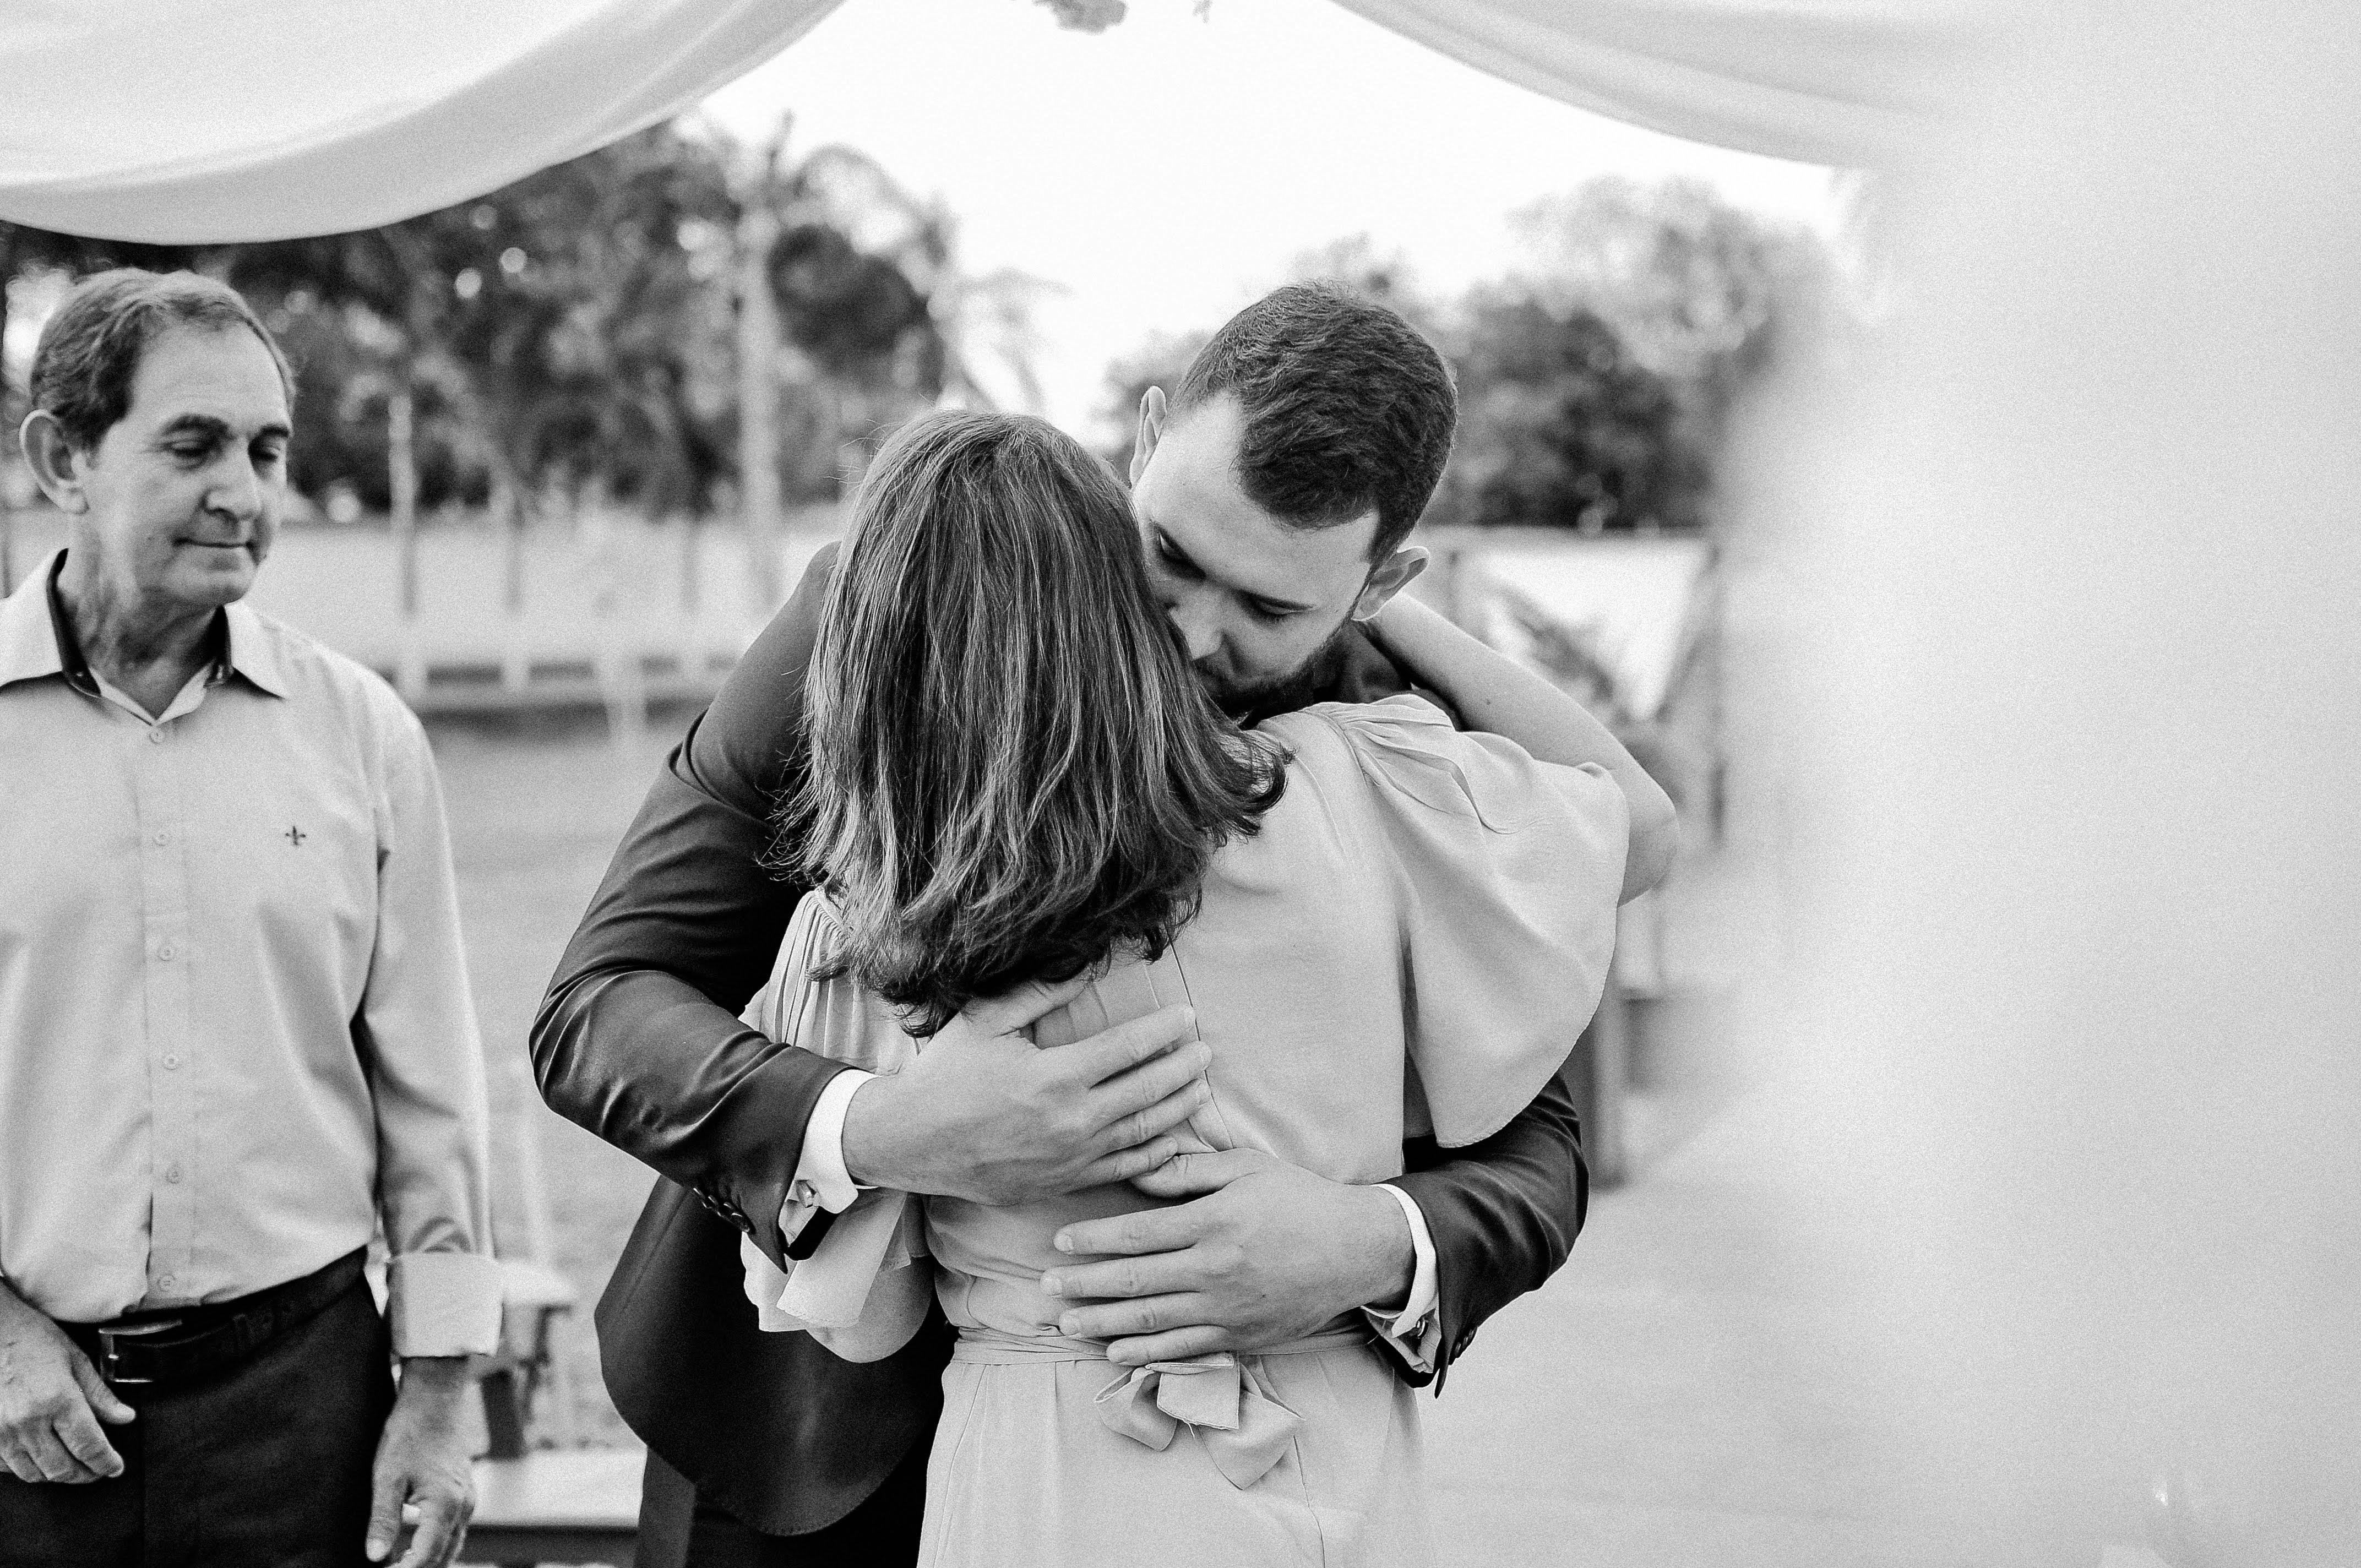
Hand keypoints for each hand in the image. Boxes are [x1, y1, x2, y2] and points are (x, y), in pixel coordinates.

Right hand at [0, 1283, 133, 1483]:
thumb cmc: (30, 1338)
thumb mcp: (75, 1359)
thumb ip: (100, 1394)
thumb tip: (124, 1417)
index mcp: (57, 1400)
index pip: (89, 1447)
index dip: (106, 1463)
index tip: (115, 1468)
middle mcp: (28, 1422)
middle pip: (62, 1468)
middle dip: (85, 1475)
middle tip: (98, 1469)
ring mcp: (2, 1432)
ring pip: (34, 1474)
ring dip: (57, 1475)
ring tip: (73, 1466)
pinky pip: (8, 1467)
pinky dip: (28, 1469)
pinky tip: (40, 1459)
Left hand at [365, 1357, 473, 1567]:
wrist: (435, 1402)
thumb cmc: (408, 1437)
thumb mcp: (387, 1478)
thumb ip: (382, 1520)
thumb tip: (374, 1557)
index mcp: (444, 1505)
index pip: (426, 1558)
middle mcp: (463, 1506)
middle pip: (443, 1558)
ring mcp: (469, 1500)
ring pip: (452, 1546)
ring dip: (428, 1561)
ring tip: (397, 1564)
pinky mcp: (466, 1493)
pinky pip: (455, 1531)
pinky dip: (436, 1545)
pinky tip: (412, 1545)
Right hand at [841, 975, 1211, 1205]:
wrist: (910, 1142)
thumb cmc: (946, 1075)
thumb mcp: (985, 1022)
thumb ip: (1039, 994)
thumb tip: (1086, 966)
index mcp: (1055, 1076)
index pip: (1128, 1048)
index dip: (1164, 1031)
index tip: (1188, 1017)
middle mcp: (1070, 1121)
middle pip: (1146, 1091)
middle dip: (1182, 1069)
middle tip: (1207, 1052)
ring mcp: (1070, 1158)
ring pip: (1142, 1133)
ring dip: (1177, 1109)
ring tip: (1200, 1089)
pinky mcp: (1063, 1184)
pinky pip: (1122, 1170)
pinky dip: (1153, 1155)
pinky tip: (1171, 1139)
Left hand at [1040, 1148, 1413, 1366]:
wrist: (1356, 1249)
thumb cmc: (1299, 1200)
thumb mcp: (1248, 1168)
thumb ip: (1189, 1169)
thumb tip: (1138, 1170)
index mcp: (1213, 1222)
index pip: (1137, 1234)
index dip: (1094, 1240)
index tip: (1061, 1241)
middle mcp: (1215, 1270)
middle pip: (1134, 1281)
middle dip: (1084, 1285)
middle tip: (1046, 1286)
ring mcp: (1227, 1308)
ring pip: (1151, 1321)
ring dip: (1102, 1323)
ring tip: (1066, 1323)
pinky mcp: (1240, 1336)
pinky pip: (1183, 1349)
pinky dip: (1145, 1353)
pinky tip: (1115, 1352)